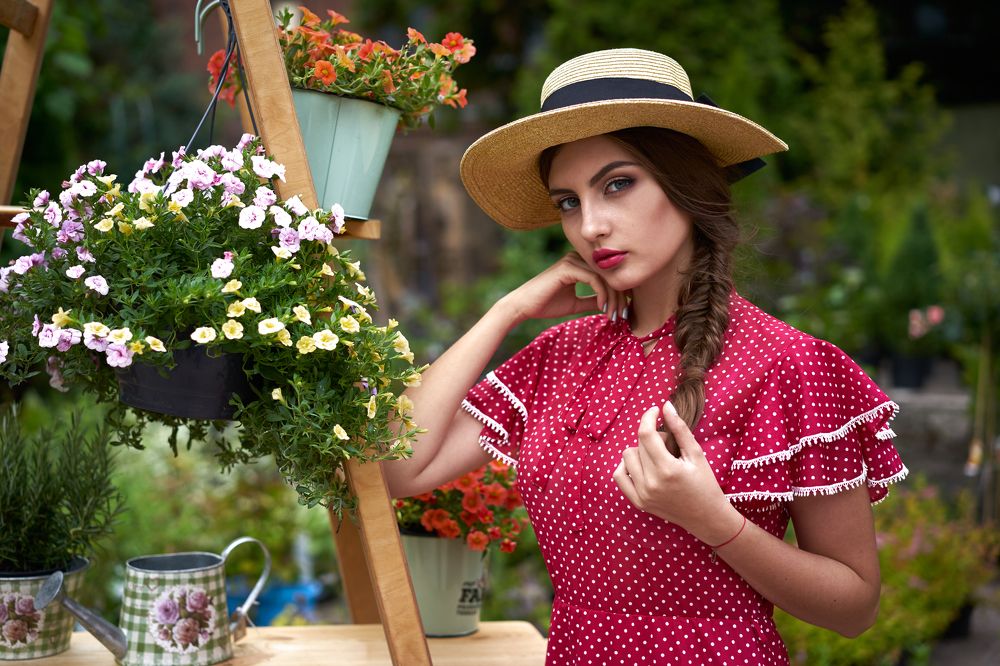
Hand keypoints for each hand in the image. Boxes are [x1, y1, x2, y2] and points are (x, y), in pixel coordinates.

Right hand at [498, 252, 627, 323]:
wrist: (523, 306)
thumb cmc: (546, 304)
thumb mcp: (576, 303)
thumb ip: (593, 300)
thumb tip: (612, 304)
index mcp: (579, 264)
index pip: (606, 274)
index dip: (619, 292)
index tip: (623, 310)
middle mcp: (576, 258)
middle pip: (608, 274)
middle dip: (619, 296)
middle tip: (622, 315)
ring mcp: (571, 261)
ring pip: (603, 277)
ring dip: (613, 298)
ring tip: (614, 315)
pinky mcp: (567, 268)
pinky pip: (593, 279)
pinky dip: (602, 294)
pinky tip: (602, 307)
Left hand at [613, 401, 740, 543]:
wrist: (706, 517)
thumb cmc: (706, 484)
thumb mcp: (696, 454)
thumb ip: (680, 429)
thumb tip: (665, 406)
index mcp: (667, 469)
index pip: (646, 434)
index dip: (648, 417)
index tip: (654, 411)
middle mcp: (651, 483)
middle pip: (638, 445)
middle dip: (651, 437)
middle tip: (668, 444)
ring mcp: (642, 494)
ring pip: (626, 458)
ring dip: (639, 451)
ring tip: (657, 457)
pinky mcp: (638, 502)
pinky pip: (619, 476)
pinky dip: (626, 467)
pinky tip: (641, 465)